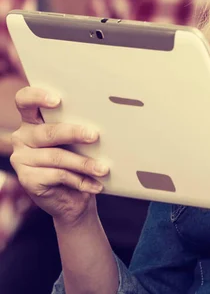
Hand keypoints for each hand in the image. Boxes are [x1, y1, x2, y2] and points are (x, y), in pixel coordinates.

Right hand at [10, 87, 108, 225]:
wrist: (72, 197)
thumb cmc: (77, 158)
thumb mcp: (76, 140)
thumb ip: (77, 125)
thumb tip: (100, 120)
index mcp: (32, 119)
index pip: (25, 100)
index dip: (37, 97)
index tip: (57, 100)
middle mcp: (23, 136)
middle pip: (47, 131)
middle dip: (73, 133)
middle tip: (94, 136)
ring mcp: (22, 158)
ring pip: (57, 156)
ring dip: (84, 163)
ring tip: (103, 168)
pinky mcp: (27, 179)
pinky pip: (58, 176)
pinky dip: (80, 180)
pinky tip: (95, 184)